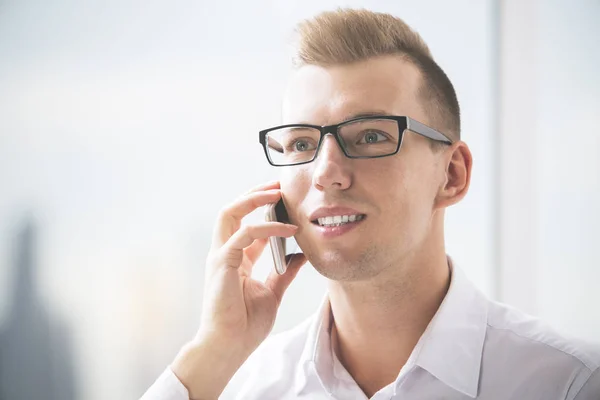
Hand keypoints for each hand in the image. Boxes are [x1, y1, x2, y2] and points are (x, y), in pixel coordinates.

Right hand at [171, 181, 306, 398]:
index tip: (287, 199)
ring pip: (230, 213)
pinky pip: (244, 235)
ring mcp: (221, 256)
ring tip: (277, 192)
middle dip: (255, 193)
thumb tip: (302, 256)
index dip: (266, 209)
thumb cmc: (246, 325)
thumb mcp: (273, 292)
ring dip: (253, 199)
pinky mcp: (222, 263)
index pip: (248, 224)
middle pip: (234, 211)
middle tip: (279, 184)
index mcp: (236, 259)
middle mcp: (226, 253)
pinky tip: (287, 229)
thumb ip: (284, 272)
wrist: (229, 346)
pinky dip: (266, 227)